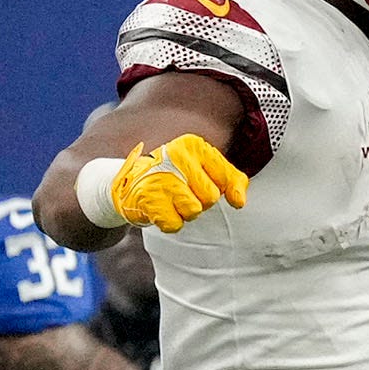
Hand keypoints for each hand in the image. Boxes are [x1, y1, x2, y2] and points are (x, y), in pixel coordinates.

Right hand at [109, 133, 247, 231]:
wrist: (129, 181)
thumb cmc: (175, 175)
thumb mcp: (203, 167)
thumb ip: (230, 179)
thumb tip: (239, 202)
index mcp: (193, 145)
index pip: (226, 177)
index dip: (227, 190)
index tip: (225, 195)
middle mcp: (176, 157)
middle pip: (210, 197)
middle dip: (201, 201)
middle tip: (184, 192)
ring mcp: (161, 177)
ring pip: (194, 211)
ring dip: (185, 212)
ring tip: (171, 199)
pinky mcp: (149, 198)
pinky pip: (175, 224)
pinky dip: (170, 222)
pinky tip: (160, 208)